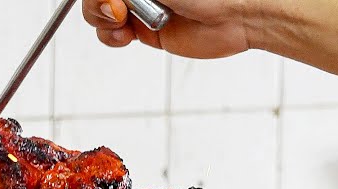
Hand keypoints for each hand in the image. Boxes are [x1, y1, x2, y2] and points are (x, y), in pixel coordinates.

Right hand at [83, 0, 255, 58]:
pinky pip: (113, 33)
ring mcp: (141, 3)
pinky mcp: (145, 29)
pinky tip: (126, 34)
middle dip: (100, 2)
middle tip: (117, 7)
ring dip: (103, 17)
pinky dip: (112, 35)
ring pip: (99, 10)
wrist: (237, 13)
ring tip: (123, 20)